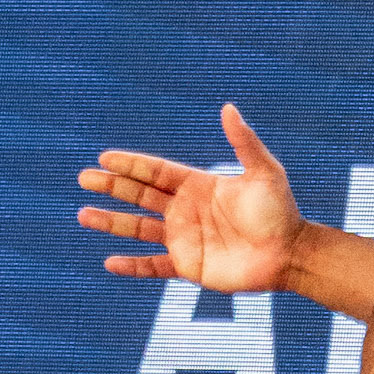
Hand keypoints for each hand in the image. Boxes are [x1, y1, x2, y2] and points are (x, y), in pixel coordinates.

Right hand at [77, 102, 305, 291]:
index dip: (131, 164)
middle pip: (140, 195)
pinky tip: (109, 263)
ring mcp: (185, 238)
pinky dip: (133, 266)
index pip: (156, 172)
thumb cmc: (280, 210)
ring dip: (111, 222)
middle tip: (84, 178)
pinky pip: (154, 266)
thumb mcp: (264, 172)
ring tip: (83, 214)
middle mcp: (186, 210)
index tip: (104, 157)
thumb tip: (228, 107)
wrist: (290, 253)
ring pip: (139, 229)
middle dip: (112, 186)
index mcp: (198, 185)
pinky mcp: (189, 266)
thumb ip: (244, 142)